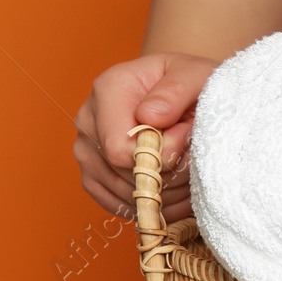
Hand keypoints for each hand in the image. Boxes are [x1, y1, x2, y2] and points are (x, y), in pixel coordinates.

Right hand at [73, 52, 218, 223]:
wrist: (181, 92)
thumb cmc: (189, 84)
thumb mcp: (196, 75)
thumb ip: (176, 92)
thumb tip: (150, 118)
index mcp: (108, 90)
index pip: (121, 148)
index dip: (162, 156)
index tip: (188, 138)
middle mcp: (88, 121)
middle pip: (126, 175)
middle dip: (171, 174)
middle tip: (194, 152)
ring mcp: (85, 151)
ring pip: (126, 194)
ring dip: (168, 192)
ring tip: (188, 167)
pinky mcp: (92, 175)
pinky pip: (119, 205)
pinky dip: (153, 205)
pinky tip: (176, 189)